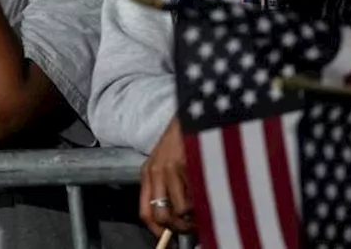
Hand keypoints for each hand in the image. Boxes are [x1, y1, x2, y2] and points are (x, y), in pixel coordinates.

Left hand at [139, 117, 193, 237]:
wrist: (191, 114)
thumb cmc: (181, 141)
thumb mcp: (165, 163)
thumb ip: (166, 188)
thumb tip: (177, 219)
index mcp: (147, 174)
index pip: (144, 213)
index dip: (156, 232)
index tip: (168, 240)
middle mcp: (154, 172)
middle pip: (160, 216)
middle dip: (178, 228)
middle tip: (192, 228)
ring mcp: (169, 169)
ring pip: (180, 210)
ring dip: (193, 216)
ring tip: (202, 210)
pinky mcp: (184, 164)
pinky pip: (193, 195)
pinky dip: (202, 200)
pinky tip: (206, 191)